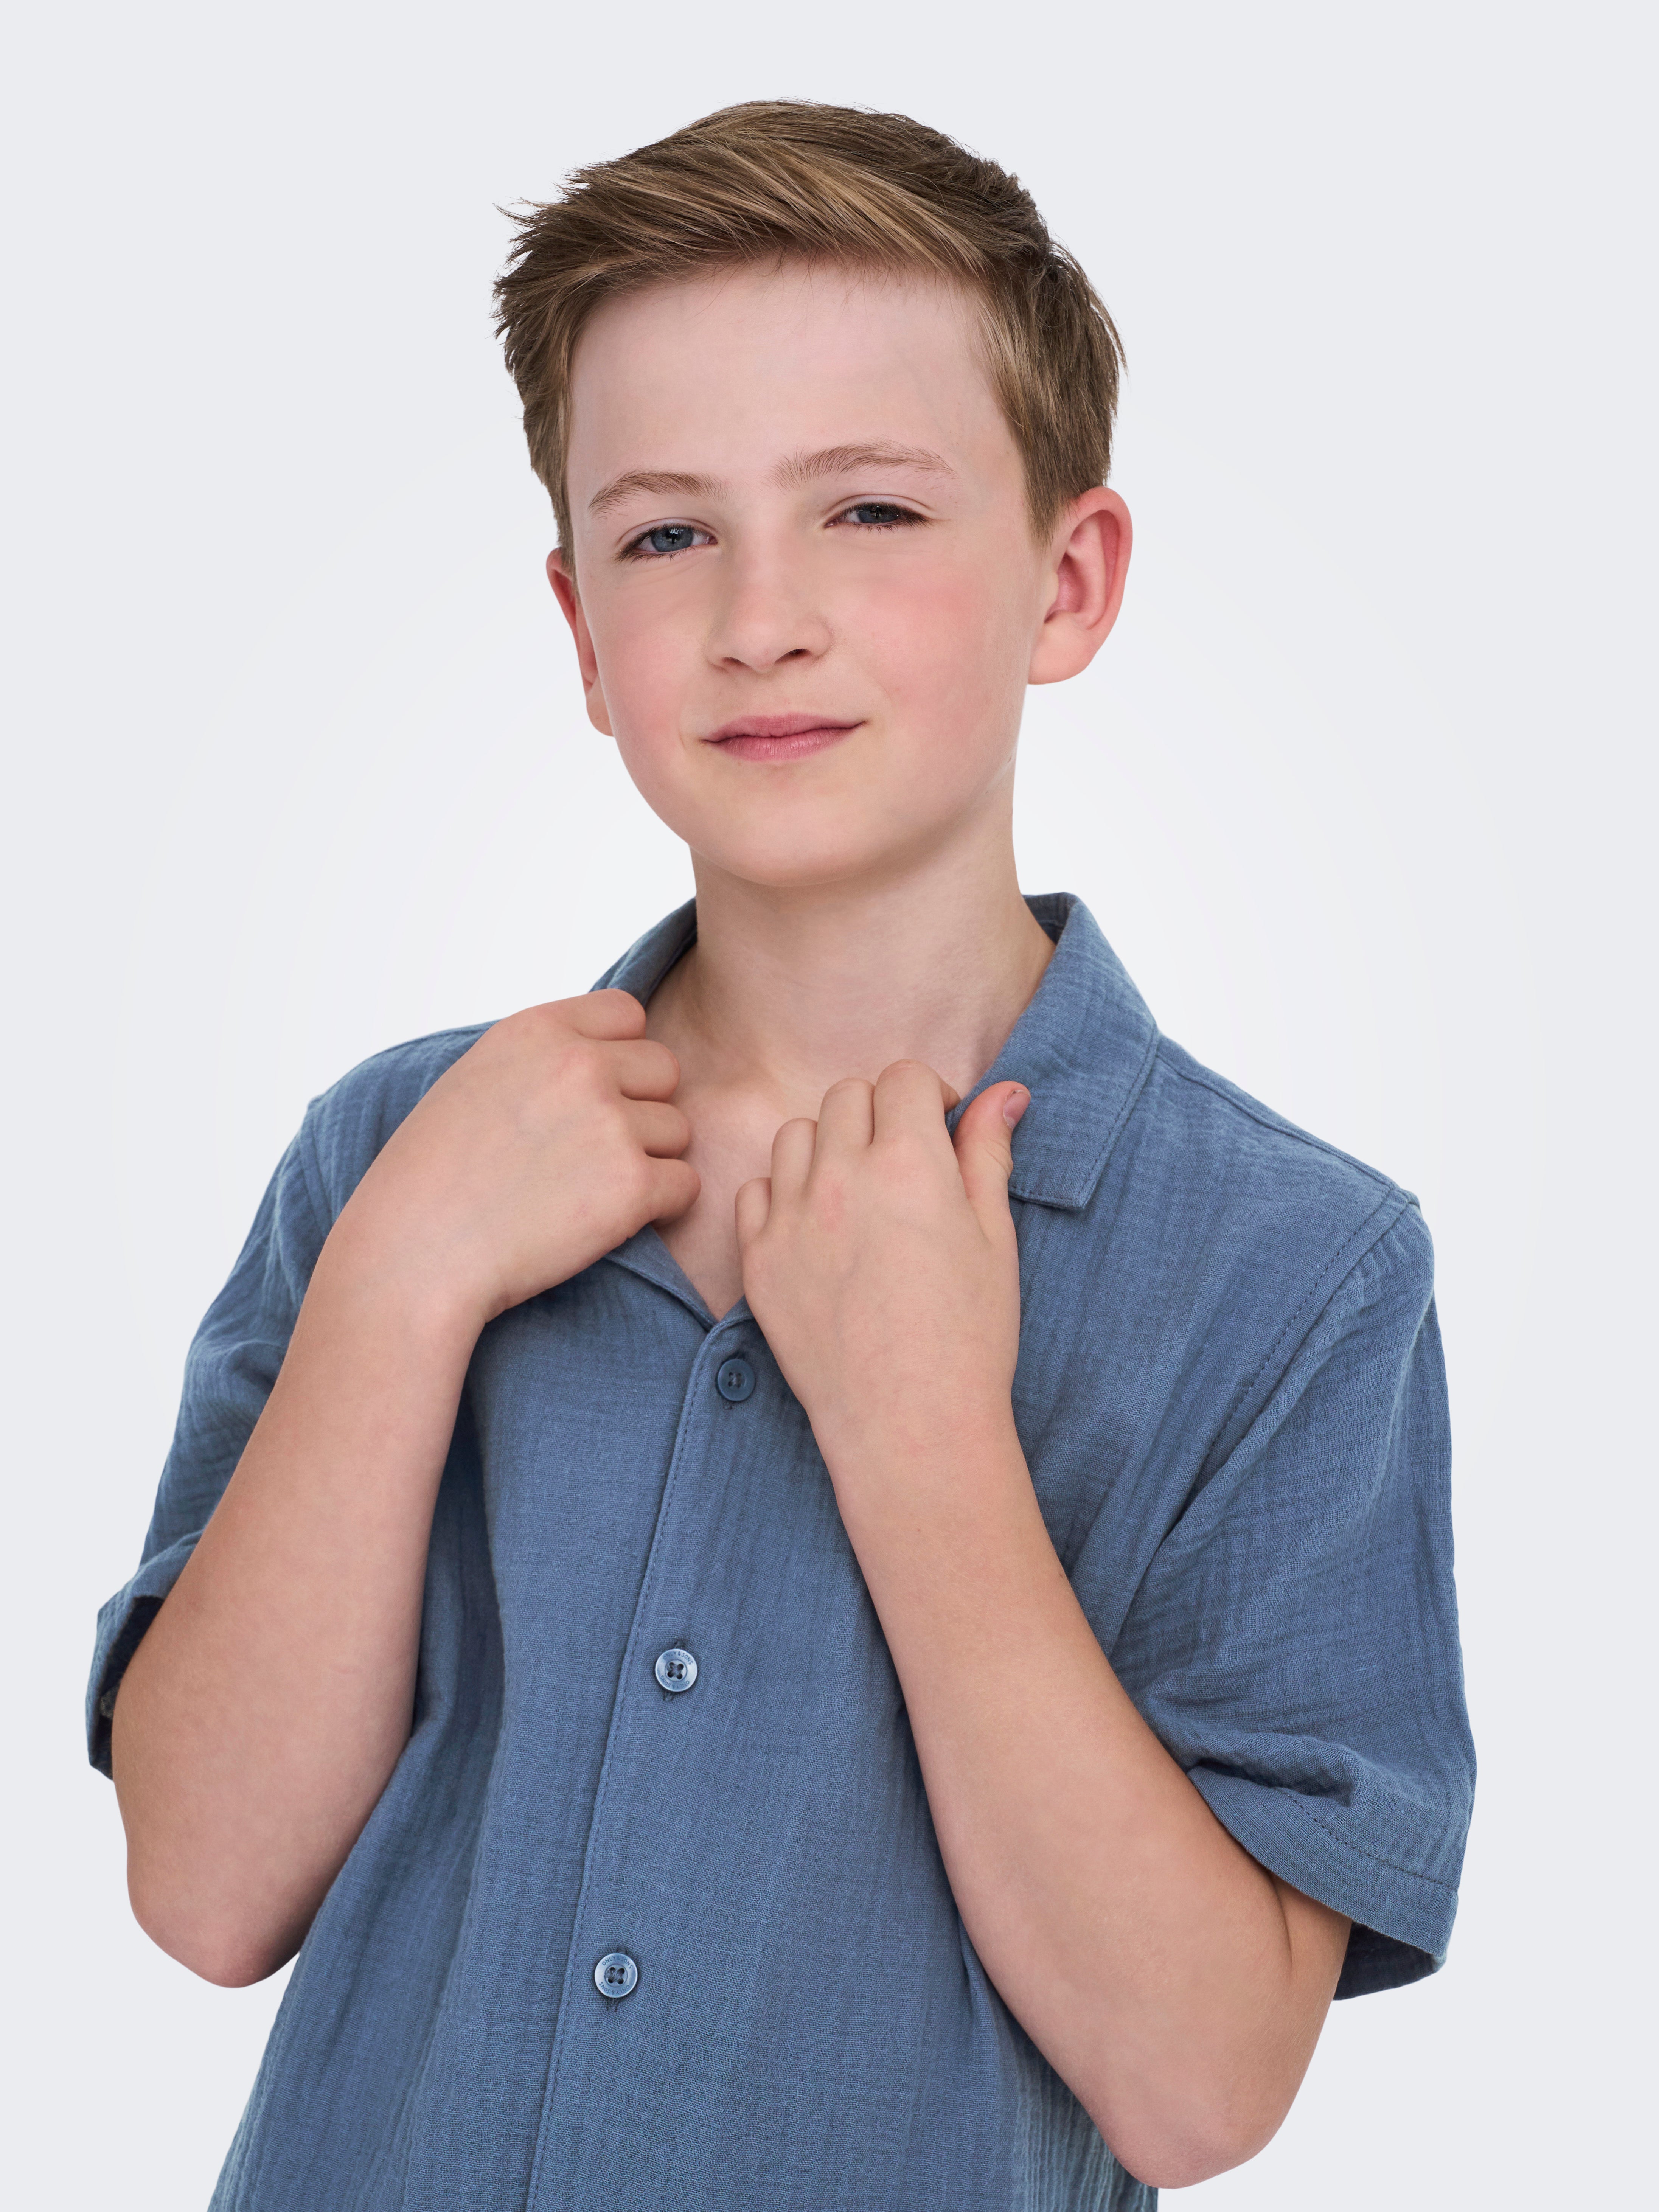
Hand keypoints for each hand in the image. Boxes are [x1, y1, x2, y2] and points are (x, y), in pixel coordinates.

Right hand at [323, 990, 697, 1329]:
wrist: (414, 1255)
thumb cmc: (433, 1178)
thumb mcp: (477, 1080)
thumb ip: (543, 1057)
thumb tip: (606, 1053)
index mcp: (536, 1029)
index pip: (627, 1014)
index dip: (618, 1059)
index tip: (586, 1100)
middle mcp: (579, 1064)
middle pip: (664, 1070)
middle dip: (640, 1109)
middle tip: (588, 1154)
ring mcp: (609, 1123)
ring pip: (677, 1131)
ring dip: (647, 1161)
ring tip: (583, 1192)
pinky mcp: (631, 1186)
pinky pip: (686, 1185)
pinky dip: (659, 1208)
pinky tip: (604, 1222)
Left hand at [735, 1062, 1028, 1492]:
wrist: (910, 1426)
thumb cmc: (968, 1336)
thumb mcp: (994, 1237)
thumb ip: (988, 1154)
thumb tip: (1005, 1091)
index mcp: (909, 1162)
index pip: (904, 1077)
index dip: (929, 1095)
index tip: (940, 1125)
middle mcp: (842, 1177)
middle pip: (847, 1095)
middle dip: (879, 1113)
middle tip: (902, 1159)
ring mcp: (791, 1217)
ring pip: (796, 1134)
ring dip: (827, 1145)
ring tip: (856, 1190)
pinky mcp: (758, 1259)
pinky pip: (756, 1190)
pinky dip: (783, 1194)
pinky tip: (816, 1227)